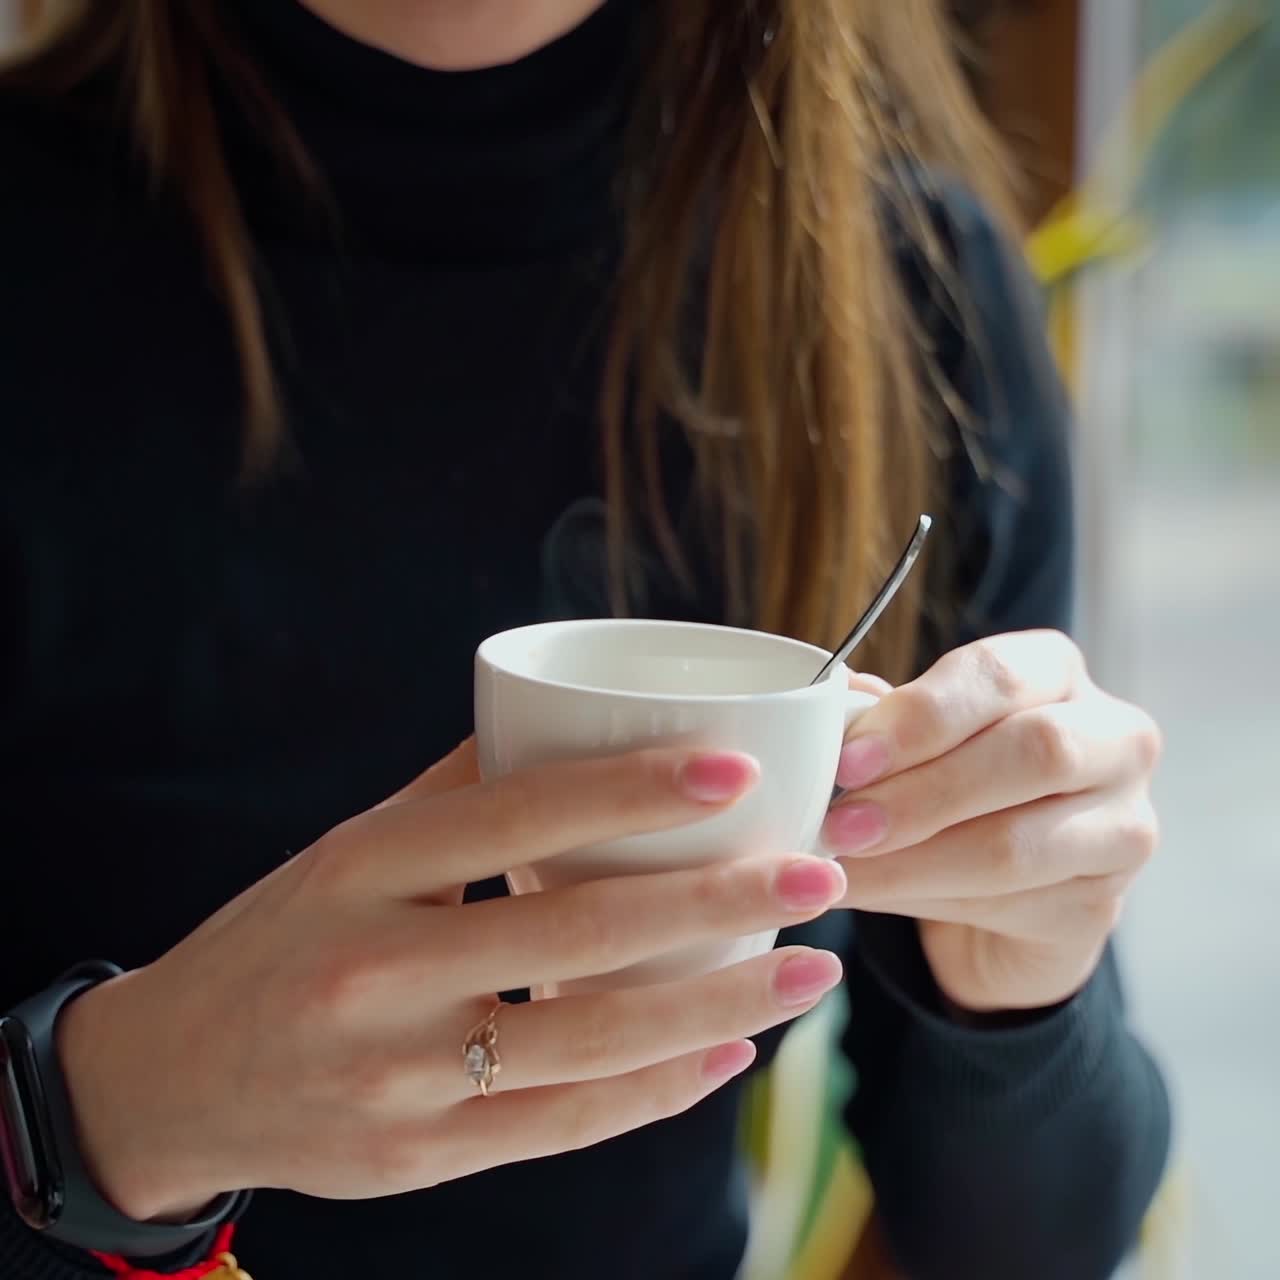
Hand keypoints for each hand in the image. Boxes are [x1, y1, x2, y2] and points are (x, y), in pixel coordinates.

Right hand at [57, 741, 847, 1220]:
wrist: (172, 1079)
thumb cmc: (280, 939)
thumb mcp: (347, 852)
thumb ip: (453, 793)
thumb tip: (561, 720)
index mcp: (363, 870)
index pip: (516, 815)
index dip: (632, 788)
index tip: (737, 767)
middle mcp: (380, 972)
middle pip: (577, 933)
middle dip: (717, 901)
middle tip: (816, 872)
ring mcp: (401, 1076)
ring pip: (591, 1041)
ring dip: (717, 1004)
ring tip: (808, 974)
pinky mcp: (420, 1156)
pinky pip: (562, 1123)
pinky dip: (657, 1089)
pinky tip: (728, 1050)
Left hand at [822, 632, 1161, 1013]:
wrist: (1001, 893)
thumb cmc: (953, 784)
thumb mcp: (918, 739)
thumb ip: (883, 717)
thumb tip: (831, 700)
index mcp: (1056, 672)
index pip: (1000, 675)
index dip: (922, 716)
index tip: (849, 759)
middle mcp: (1114, 739)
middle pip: (1033, 753)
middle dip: (922, 792)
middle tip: (840, 824)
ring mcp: (1122, 826)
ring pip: (1016, 844)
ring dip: (912, 861)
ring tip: (841, 867)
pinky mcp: (1101, 905)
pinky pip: (1008, 905)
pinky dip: (923, 901)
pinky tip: (871, 895)